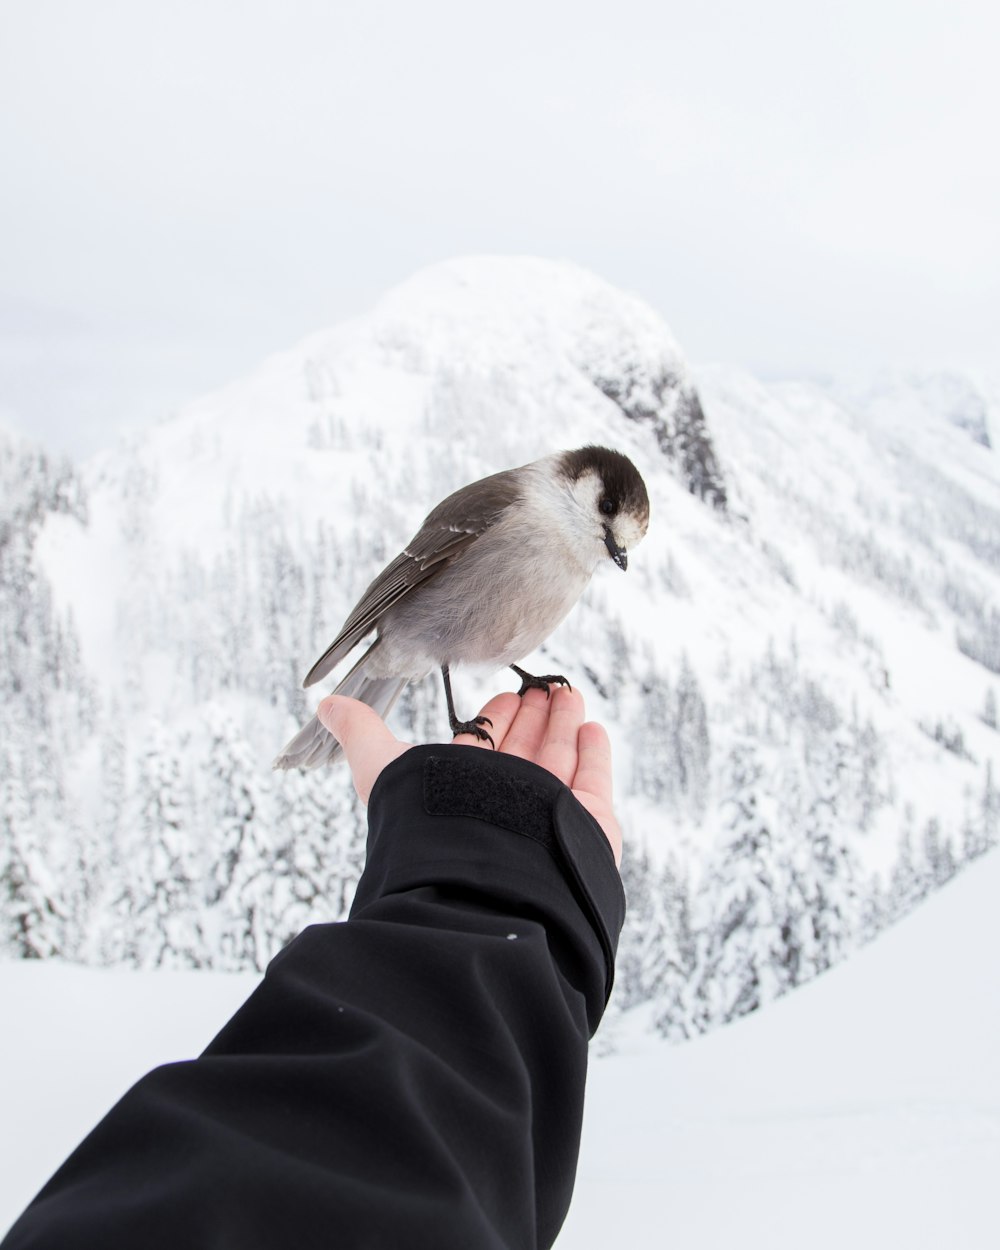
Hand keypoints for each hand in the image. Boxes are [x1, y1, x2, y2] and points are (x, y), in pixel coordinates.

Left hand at [316, 685, 621, 865]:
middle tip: (543, 686)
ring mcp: (546, 815)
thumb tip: (324, 703)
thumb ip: (360, 734)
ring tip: (568, 692)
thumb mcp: (382, 769)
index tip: (506, 692)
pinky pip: (592, 782)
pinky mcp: (585, 826)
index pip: (483, 747)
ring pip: (558, 758)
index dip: (494, 718)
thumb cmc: (430, 829)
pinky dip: (593, 754)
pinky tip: (591, 727)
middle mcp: (504, 803)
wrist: (486, 887)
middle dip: (533, 716)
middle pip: (523, 750)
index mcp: (461, 791)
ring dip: (563, 722)